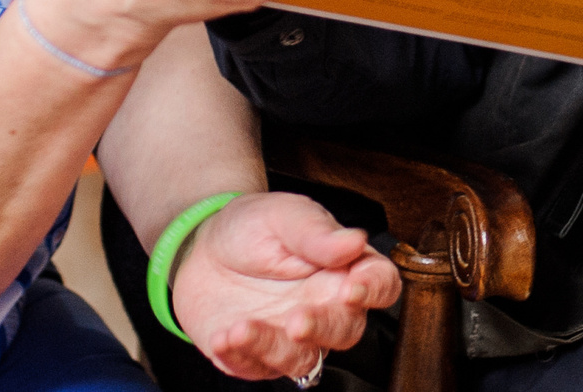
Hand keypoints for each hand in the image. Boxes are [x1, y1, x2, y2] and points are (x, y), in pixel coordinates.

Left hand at [172, 192, 398, 380]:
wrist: (202, 247)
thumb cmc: (253, 226)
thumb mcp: (282, 215)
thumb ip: (316, 231)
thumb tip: (355, 240)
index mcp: (344, 268)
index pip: (380, 284)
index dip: (373, 290)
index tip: (352, 289)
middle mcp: (326, 308)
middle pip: (345, 330)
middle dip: (322, 329)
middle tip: (297, 321)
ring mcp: (293, 337)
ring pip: (304, 359)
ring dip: (275, 350)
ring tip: (242, 328)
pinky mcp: (258, 356)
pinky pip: (256, 367)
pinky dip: (240, 356)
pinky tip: (222, 337)